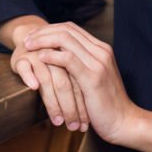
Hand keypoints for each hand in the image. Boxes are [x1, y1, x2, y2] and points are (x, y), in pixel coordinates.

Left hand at [23, 22, 138, 145]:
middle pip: (67, 30)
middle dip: (43, 32)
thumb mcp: (95, 79)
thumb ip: (83, 65)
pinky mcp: (93, 78)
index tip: (34, 37)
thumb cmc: (106, 104)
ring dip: (43, 41)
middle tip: (26, 39)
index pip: (72, 28)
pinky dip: (52, 56)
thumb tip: (62, 58)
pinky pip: (68, 59)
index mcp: (101, 49)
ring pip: (66, 40)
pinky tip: (40, 58)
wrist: (124, 122)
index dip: (50, 29)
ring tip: (28, 47)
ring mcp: (98, 63)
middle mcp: (101, 51)